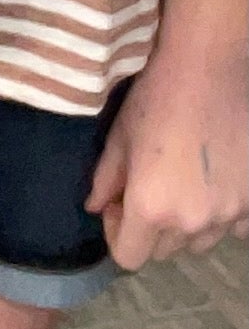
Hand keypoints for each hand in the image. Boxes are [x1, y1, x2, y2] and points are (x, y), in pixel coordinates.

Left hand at [86, 45, 248, 269]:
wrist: (209, 71)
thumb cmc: (156, 99)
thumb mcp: (119, 137)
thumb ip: (105, 180)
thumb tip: (95, 207)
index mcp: (150, 208)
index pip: (128, 257)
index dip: (117, 233)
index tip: (118, 205)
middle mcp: (191, 221)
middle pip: (163, 251)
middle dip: (150, 227)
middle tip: (149, 188)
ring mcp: (227, 214)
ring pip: (199, 242)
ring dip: (186, 224)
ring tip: (183, 184)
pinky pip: (234, 228)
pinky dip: (222, 216)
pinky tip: (214, 185)